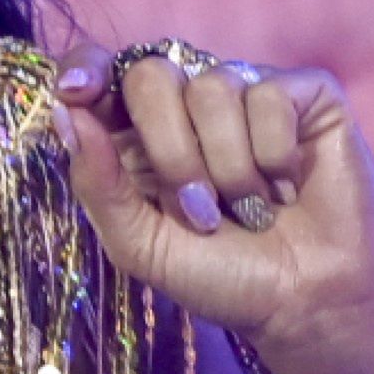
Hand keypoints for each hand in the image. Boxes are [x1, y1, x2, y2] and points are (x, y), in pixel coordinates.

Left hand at [51, 42, 373, 353]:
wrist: (305, 307)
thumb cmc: (219, 274)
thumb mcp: (139, 244)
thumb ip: (97, 182)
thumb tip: (67, 112)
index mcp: (136, 129)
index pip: (98, 68)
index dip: (84, 67)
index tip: (76, 91)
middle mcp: (187, 100)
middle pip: (151, 75)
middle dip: (169, 149)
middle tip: (197, 209)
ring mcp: (246, 92)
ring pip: (213, 87)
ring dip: (228, 165)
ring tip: (248, 208)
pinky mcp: (305, 97)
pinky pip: (271, 95)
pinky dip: (275, 152)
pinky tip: (286, 187)